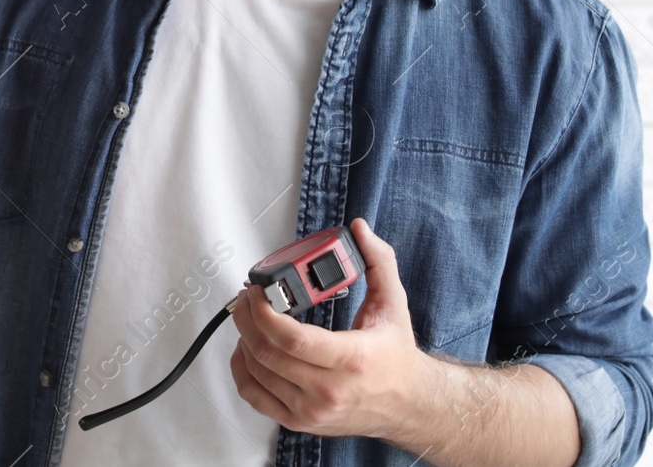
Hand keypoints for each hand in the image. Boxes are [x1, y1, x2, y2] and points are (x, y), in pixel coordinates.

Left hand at [229, 217, 428, 442]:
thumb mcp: (394, 303)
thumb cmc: (397, 357)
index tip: (257, 292)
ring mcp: (312, 410)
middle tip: (247, 297)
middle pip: (268, 354)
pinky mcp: (300, 422)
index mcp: (352, 359)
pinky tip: (246, 350)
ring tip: (248, 317)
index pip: (294, 340)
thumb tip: (360, 230)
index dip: (265, 313)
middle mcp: (329, 390)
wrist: (409, 404)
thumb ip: (379, 261)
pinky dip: (243, 371)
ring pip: (258, 374)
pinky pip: (255, 397)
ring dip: (244, 339)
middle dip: (248, 319)